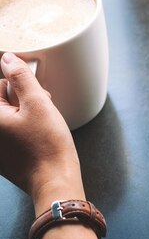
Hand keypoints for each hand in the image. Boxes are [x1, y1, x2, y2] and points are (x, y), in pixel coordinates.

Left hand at [0, 53, 84, 214]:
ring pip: (10, 114)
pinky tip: (40, 133)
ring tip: (44, 122)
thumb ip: (21, 78)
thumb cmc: (47, 146)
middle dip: (24, 98)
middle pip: (3, 100)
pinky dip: (26, 127)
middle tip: (43, 107)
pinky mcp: (3, 155)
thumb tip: (8, 58)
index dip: (19, 84)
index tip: (34, 92)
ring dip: (27, 112)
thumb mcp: (37, 103)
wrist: (54, 179)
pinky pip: (12, 130)